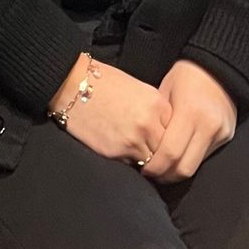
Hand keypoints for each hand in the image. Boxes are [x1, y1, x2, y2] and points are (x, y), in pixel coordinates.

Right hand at [49, 54, 171, 164]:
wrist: (71, 85)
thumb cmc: (103, 83)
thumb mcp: (139, 90)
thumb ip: (156, 111)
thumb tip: (167, 132)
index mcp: (157, 105)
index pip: (177, 132)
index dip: (170, 136)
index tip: (163, 138)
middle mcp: (149, 124)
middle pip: (167, 150)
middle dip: (161, 153)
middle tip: (154, 153)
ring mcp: (132, 140)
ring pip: (152, 163)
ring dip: (147, 161)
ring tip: (137, 153)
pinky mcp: (115, 153)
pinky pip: (132, 165)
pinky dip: (129, 162)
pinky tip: (121, 150)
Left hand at [141, 60, 237, 184]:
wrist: (218, 68)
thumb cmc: (184, 77)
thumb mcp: (164, 93)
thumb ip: (157, 121)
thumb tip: (142, 147)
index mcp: (189, 112)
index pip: (170, 153)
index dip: (155, 167)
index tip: (143, 170)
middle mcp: (208, 126)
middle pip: (184, 167)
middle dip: (166, 175)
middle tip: (151, 174)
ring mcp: (220, 133)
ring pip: (196, 166)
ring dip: (177, 171)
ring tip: (162, 168)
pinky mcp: (227, 137)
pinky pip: (205, 157)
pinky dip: (189, 160)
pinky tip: (178, 157)